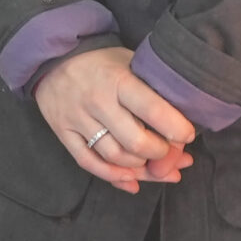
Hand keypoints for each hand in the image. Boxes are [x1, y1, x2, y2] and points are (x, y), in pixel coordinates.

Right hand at [33, 48, 196, 194]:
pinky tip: (131, 180)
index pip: (153, 111)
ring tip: (153, 164)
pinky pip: (88, 162)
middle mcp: (96, 101)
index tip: (187, 136)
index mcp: (118, 80)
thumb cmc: (102, 64)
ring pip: (114, 157)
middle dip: (160, 153)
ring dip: (140, 168)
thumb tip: (182, 120)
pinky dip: (112, 176)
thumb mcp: (130, 62)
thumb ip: (152, 88)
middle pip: (135, 142)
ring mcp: (77, 119)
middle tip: (170, 152)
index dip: (176, 130)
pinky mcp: (63, 133)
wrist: (53, 60)